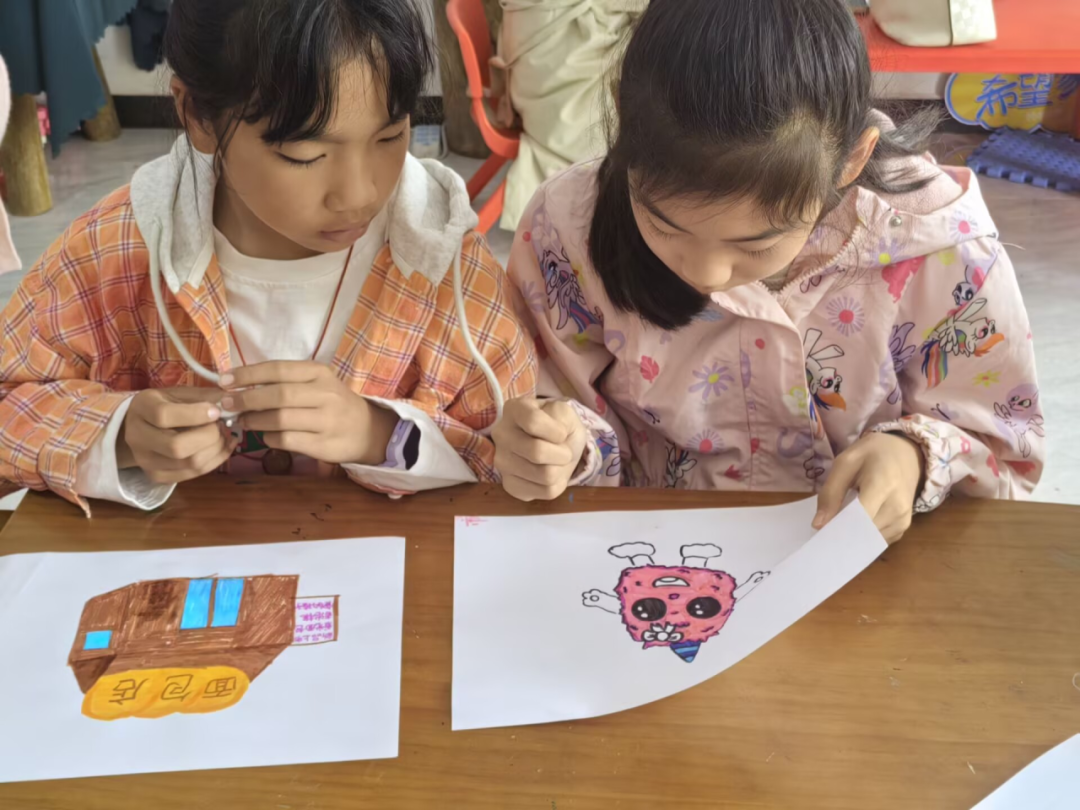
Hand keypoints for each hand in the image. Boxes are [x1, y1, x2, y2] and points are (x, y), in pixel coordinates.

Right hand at [119, 388, 236, 483]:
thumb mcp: (179, 393)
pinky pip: (192, 474)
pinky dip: (215, 461)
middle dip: (210, 436)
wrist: (140, 426)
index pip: (164, 415)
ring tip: (225, 436)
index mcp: (142, 408)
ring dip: (217, 450)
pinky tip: (222, 448)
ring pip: (189, 464)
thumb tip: (230, 401)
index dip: (195, 414)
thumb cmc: (165, 405)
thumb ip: (203, 397)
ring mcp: (145, 461)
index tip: (216, 411)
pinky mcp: (156, 476)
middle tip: (222, 426)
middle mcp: (137, 437)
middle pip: (177, 446)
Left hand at [221, 361, 396, 465]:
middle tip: (227, 404)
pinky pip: (287, 440)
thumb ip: (285, 382)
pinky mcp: (324, 444)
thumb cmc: (333, 403)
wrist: (367, 430)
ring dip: (254, 421)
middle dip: (246, 399)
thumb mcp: (316, 383)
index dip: (248, 374)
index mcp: (319, 373)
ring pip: (280, 419)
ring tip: (243, 421)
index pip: (278, 370)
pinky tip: (265, 436)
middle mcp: (325, 394)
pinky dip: (269, 438)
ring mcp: (326, 421)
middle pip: (278, 395)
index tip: (224, 380)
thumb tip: (240, 385)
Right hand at [493, 397, 586, 500]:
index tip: (561, 433)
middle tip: (563, 451)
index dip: (557, 431)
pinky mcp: (510, 485)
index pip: (533, 421)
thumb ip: (561, 417)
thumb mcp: (565, 412)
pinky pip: (546, 492)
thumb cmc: (559, 426)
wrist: (556, 446)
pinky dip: (557, 484)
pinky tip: (549, 472)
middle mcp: (501, 435)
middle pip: (537, 452)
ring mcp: (501, 462)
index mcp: (513, 410)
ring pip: (545, 475)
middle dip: (563, 453)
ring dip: (561, 469)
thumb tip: (554, 441)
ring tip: (556, 461)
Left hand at [813, 432, 923, 543]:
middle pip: (862, 533)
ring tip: (842, 521)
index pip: (858, 518)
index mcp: (883, 485)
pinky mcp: (903, 528)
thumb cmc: (873, 454)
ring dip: (852, 536)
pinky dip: (863, 536)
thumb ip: (831, 492)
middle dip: (841, 534)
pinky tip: (856, 523)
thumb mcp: (845, 462)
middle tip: (824, 528)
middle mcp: (897, 508)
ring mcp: (903, 520)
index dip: (836, 527)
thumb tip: (819, 525)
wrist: (906, 453)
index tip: (819, 530)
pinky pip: (877, 540)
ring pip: (868, 540)